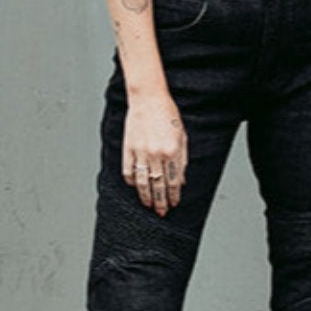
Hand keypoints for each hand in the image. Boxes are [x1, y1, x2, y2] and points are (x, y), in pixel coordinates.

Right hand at [123, 91, 186, 215]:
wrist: (148, 98)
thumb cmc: (167, 114)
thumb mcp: (182, 136)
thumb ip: (182, 160)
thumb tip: (181, 181)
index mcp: (172, 151)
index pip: (174, 181)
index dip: (174, 195)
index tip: (173, 204)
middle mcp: (156, 154)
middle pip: (158, 185)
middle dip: (161, 201)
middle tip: (161, 212)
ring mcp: (140, 152)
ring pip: (142, 182)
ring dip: (146, 196)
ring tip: (148, 205)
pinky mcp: (128, 148)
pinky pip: (128, 171)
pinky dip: (131, 181)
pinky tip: (135, 187)